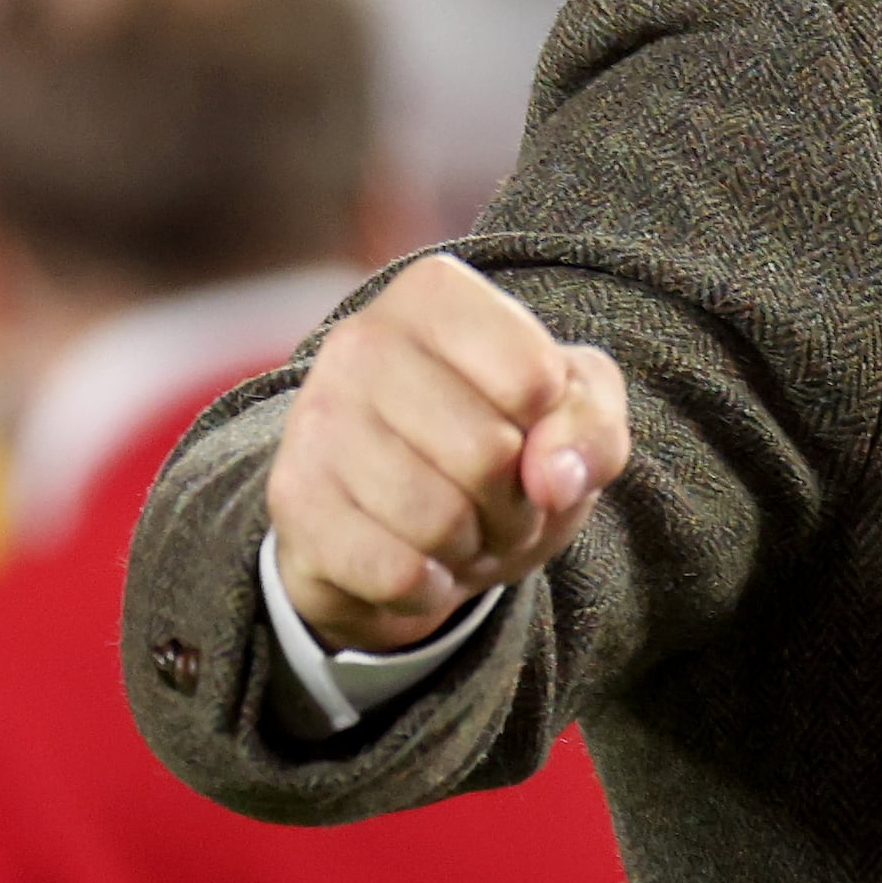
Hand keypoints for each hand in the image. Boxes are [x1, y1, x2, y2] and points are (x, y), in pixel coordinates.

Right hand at [263, 254, 632, 653]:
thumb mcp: (574, 413)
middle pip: (488, 455)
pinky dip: (426, 587)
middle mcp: (360, 339)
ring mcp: (313, 418)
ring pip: (438, 519)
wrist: (401, 518)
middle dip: (515, 503)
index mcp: (435, 295)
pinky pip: (392, 571)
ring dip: (471, 547)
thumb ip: (591, 427)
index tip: (528, 432)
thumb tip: (554, 478)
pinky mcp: (291, 499)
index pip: (534, 379)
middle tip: (496, 499)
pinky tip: (414, 561)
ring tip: (456, 526)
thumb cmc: (501, 442)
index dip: (555, 432)